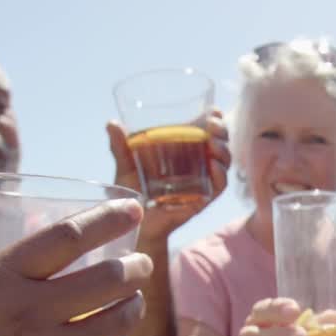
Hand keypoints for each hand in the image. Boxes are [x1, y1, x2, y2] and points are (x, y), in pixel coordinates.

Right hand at [0, 200, 149, 335]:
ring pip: (119, 321)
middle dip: (135, 266)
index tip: (134, 208)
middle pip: (108, 278)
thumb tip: (11, 260)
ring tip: (132, 301)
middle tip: (140, 262)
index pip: (68, 236)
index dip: (107, 218)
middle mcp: (29, 312)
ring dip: (134, 306)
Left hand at [107, 110, 231, 245]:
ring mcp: (202, 180)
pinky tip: (214, 168)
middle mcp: (196, 161)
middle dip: (221, 131)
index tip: (212, 111)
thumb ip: (121, 146)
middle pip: (219, 141)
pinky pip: (219, 186)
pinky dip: (220, 176)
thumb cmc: (132, 192)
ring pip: (224, 161)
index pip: (206, 127)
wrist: (135, 224)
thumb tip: (112, 123)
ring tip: (213, 145)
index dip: (214, 118)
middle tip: (212, 128)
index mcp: (182, 147)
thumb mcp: (126, 166)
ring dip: (223, 151)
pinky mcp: (203, 199)